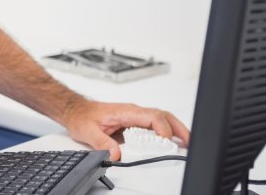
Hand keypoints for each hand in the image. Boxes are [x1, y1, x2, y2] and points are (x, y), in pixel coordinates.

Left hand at [61, 99, 190, 160]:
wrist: (76, 111)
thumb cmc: (82, 117)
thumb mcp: (88, 132)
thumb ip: (102, 143)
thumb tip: (116, 154)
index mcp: (125, 112)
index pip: (151, 116)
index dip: (162, 128)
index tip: (166, 141)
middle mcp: (133, 113)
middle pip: (162, 116)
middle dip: (178, 128)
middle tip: (189, 142)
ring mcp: (134, 117)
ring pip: (161, 120)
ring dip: (175, 130)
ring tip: (186, 144)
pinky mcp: (134, 124)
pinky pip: (154, 126)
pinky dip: (166, 133)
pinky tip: (171, 143)